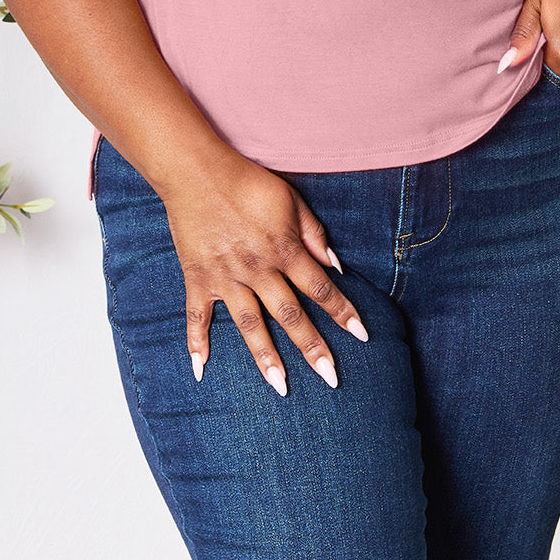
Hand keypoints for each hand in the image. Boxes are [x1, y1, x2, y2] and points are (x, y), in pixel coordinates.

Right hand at [160, 147, 369, 395]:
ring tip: (281, 388)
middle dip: (313, 348)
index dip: (343, 312)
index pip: (321, 288)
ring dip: (267, 358)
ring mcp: (226, 277)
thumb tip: (335, 265)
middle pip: (291, 315)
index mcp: (284, 250)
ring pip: (250, 325)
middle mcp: (258, 269)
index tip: (362, 336)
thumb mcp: (291, 199)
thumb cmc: (248, 182)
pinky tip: (200, 370)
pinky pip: (197, 316)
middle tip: (331, 379)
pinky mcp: (198, 277)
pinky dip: (196, 343)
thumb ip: (314, 233)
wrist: (197, 171)